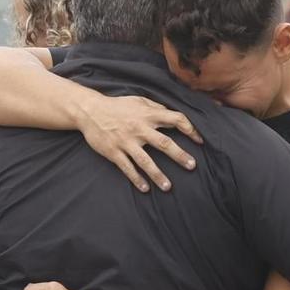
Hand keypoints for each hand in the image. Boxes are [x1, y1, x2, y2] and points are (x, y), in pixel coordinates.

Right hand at [77, 92, 200, 191]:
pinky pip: (127, 168)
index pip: (175, 119)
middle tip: (192, 166)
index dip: (190, 129)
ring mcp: (126, 142)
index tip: (200, 140)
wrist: (89, 111)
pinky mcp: (114, 152)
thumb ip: (156, 107)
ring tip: (168, 187)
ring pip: (145, 161)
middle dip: (179, 155)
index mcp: (148, 115)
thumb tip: (172, 115)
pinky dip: (136, 179)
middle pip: (163, 143)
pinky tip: (145, 188)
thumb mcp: (138, 100)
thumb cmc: (117, 106)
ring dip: (157, 174)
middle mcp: (139, 128)